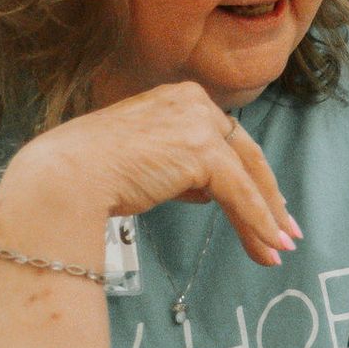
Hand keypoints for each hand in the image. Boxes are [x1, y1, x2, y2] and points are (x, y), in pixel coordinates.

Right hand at [12, 82, 296, 266]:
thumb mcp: (144, 158)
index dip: (250, 175)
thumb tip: (207, 190)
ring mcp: (200, 123)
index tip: (268, 203)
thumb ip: (179, 165)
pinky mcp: (202, 152)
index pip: (226, 139)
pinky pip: (240, 194)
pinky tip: (268, 246)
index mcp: (180, 98)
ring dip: (265, 219)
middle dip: (268, 197)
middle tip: (286, 229)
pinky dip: (257, 223)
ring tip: (278, 249)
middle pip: (245, 156)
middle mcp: (194, 102)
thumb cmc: (88, 173)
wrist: (62, 177)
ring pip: (246, 179)